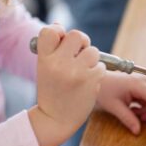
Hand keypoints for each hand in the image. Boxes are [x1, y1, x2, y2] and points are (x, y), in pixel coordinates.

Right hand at [30, 26, 104, 145]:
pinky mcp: (91, 80)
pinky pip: (101, 66)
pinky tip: (88, 83)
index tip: (62, 41)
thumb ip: (52, 49)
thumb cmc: (52, 92)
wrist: (55, 120)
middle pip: (77, 35)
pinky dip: (97, 73)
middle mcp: (59, 63)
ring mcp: (76, 71)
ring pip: (93, 51)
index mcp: (44, 59)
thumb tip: (59, 25)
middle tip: (79, 54)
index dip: (59, 31)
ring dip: (91, 60)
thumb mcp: (45, 69)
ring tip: (83, 72)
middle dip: (81, 43)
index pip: (50, 31)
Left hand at [96, 72, 145, 134]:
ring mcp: (143, 80)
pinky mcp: (142, 84)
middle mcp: (144, 80)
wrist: (97, 80)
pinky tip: (137, 110)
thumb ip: (128, 119)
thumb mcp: (114, 107)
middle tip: (143, 118)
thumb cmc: (104, 91)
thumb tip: (137, 131)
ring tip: (137, 114)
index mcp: (138, 84)